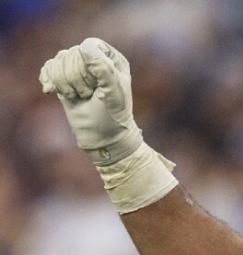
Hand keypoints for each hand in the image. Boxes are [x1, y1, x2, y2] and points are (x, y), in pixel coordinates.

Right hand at [39, 37, 141, 165]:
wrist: (103, 140)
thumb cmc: (112, 118)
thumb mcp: (114, 93)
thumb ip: (103, 67)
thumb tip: (84, 47)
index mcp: (112, 59)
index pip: (90, 46)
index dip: (86, 65)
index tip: (94, 85)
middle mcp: (95, 61)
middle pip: (72, 54)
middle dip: (75, 78)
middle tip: (87, 96)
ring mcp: (79, 70)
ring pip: (58, 61)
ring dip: (64, 83)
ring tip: (77, 97)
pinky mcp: (65, 80)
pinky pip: (49, 67)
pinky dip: (48, 79)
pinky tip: (49, 90)